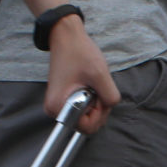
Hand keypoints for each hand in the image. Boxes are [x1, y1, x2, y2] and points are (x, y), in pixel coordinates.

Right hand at [44, 17, 120, 132]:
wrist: (66, 38)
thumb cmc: (79, 53)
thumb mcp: (100, 75)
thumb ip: (110, 97)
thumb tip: (110, 107)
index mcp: (59, 107)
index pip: (87, 128)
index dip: (99, 113)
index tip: (98, 94)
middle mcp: (55, 110)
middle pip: (87, 124)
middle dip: (99, 108)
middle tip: (97, 87)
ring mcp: (59, 105)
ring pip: (87, 116)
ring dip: (96, 103)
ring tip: (92, 83)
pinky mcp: (63, 100)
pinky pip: (83, 109)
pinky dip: (91, 99)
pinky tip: (89, 84)